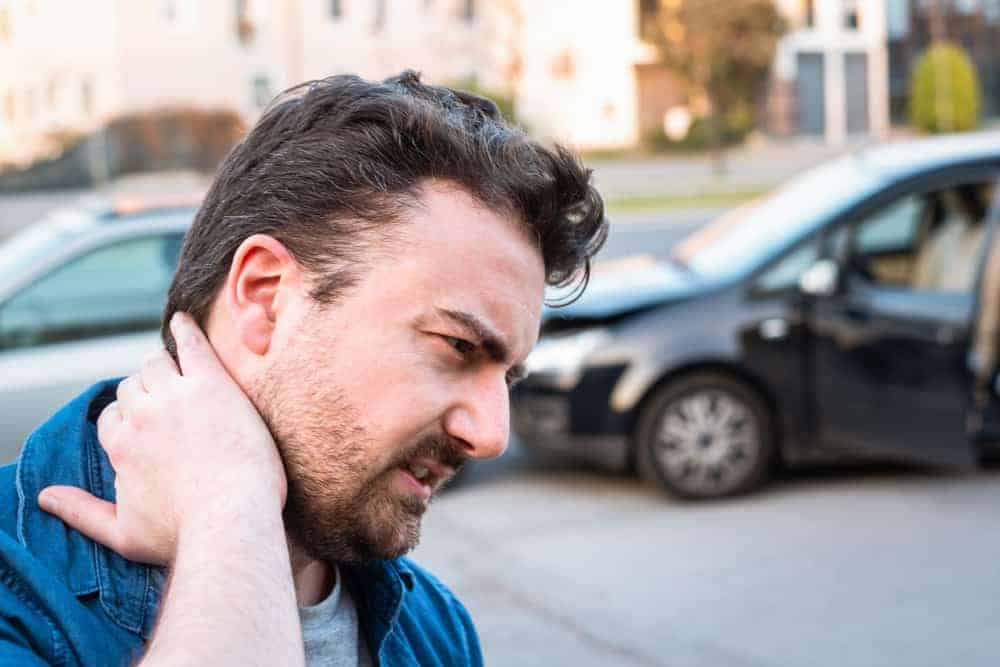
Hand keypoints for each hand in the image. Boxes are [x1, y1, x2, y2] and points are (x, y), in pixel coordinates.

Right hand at [38, 312, 286, 565]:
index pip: (113, 417)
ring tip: (174, 363)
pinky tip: (184, 321)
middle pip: (134, 387)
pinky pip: (192, 345)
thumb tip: (45, 498)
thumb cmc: (182, 535)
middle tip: (165, 396)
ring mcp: (178, 396)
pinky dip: (185, 329)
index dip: (128, 419)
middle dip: (145, 390)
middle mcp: (143, 415)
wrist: (231, 520)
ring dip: (161, 363)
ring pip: (156, 363)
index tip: (144, 423)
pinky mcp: (213, 385)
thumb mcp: (121, 534)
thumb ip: (81, 512)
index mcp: (121, 445)